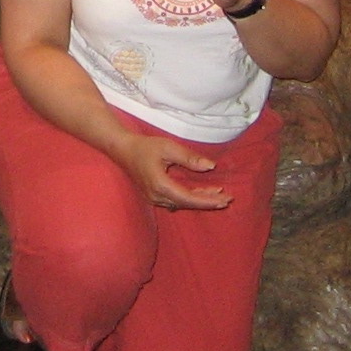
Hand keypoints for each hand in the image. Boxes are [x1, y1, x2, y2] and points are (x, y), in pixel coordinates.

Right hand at [110, 131, 229, 211]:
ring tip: (218, 195)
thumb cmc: (145, 146)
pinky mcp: (154, 196)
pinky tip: (201, 194)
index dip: (208, 200)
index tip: (225, 198)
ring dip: (200, 200)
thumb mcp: (168, 148)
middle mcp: (157, 196)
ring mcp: (154, 198)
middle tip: (228, 199)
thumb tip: (211, 166)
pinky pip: (175, 201)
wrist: (122, 150)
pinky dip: (190, 198)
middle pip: (187, 204)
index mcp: (161, 186)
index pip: (189, 198)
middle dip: (208, 202)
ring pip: (182, 203)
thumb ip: (189, 158)